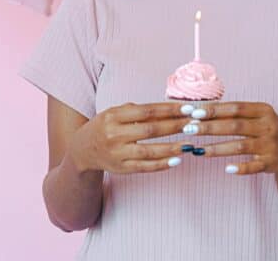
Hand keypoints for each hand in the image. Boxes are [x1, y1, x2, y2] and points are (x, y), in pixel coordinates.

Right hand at [68, 102, 196, 174]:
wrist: (82, 150)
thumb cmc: (104, 126)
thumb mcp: (114, 112)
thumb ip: (136, 109)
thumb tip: (168, 109)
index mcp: (113, 116)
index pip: (146, 111)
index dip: (168, 110)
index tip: (188, 109)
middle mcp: (114, 134)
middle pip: (150, 130)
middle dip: (175, 126)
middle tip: (195, 124)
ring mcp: (118, 153)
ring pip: (150, 150)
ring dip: (172, 147)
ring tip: (190, 144)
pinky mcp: (122, 168)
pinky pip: (145, 167)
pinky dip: (162, 164)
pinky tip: (177, 159)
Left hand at [185, 101, 277, 174]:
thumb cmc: (263, 127)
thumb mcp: (255, 115)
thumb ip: (231, 112)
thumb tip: (197, 110)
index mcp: (263, 110)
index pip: (235, 108)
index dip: (214, 110)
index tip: (193, 113)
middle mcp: (268, 126)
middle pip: (235, 126)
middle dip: (210, 128)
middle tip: (189, 129)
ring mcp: (270, 145)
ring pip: (240, 146)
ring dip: (217, 148)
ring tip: (198, 150)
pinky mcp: (271, 163)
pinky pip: (254, 166)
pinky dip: (241, 168)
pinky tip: (226, 168)